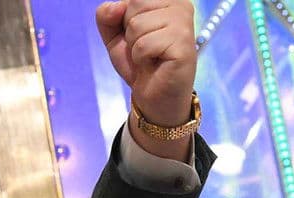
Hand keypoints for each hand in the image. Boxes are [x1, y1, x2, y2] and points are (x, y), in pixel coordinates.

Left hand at [96, 0, 196, 154]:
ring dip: (135, 46)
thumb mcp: (115, 35)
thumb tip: (116, 6)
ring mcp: (185, 23)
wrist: (152, 94)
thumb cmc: (138, 61)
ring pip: (137, 24)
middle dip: (129, 31)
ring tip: (150, 55)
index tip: (139, 34)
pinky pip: (143, 44)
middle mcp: (182, 5)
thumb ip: (108, 15)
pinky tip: (155, 63)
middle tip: (144, 46)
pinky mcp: (184, 44)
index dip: (124, 19)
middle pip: (134, 4)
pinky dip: (141, 58)